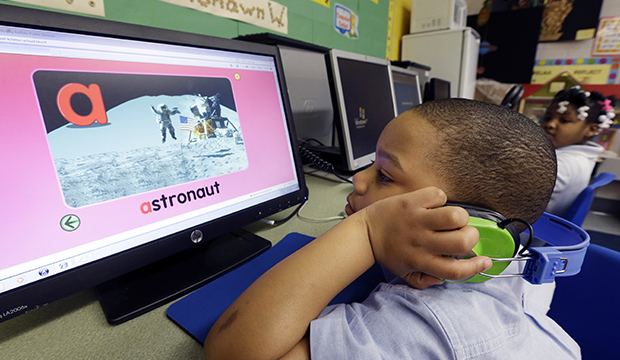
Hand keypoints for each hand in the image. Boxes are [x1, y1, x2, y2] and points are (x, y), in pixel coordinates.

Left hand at [359, 187, 491, 286]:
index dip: (475, 267)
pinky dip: (440, 198)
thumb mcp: (404, 274)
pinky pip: (438, 195)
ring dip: (460, 217)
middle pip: (462, 241)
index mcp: (421, 261)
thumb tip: (442, 278)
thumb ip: (425, 281)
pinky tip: (432, 205)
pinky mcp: (410, 201)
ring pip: (455, 216)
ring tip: (451, 219)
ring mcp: (416, 220)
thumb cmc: (388, 252)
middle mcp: (421, 241)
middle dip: (471, 238)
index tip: (484, 261)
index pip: (455, 270)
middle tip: (463, 235)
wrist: (364, 233)